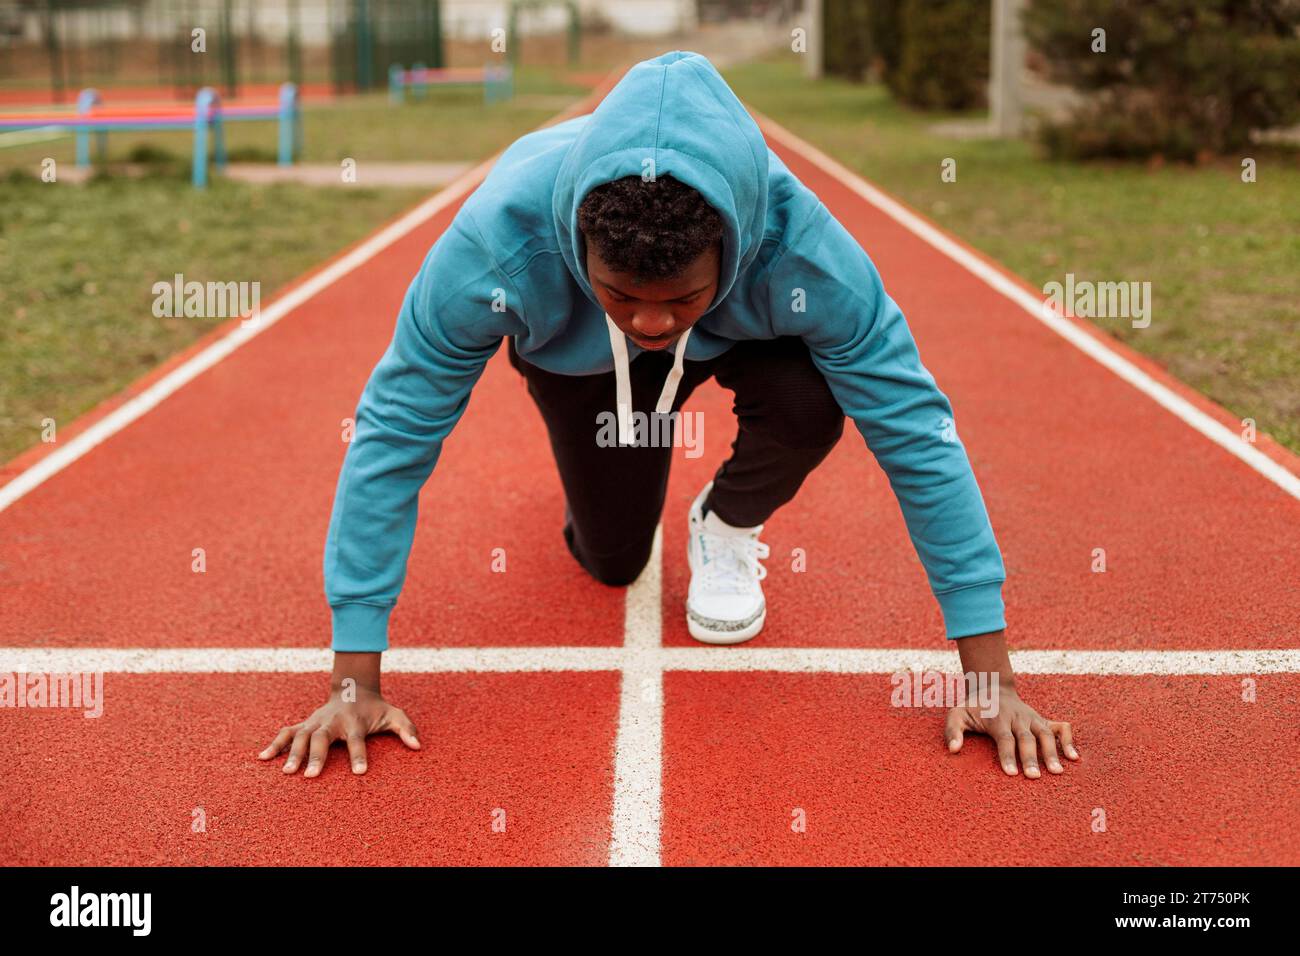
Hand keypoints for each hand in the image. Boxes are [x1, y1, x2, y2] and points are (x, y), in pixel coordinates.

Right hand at [259, 684, 419, 777]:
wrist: (353, 688)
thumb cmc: (375, 708)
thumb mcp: (394, 714)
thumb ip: (406, 728)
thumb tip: (418, 746)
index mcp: (355, 722)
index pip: (358, 740)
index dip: (359, 755)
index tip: (360, 772)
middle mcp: (333, 721)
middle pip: (323, 739)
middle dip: (317, 756)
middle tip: (311, 776)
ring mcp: (316, 722)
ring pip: (301, 736)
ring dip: (292, 753)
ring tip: (286, 772)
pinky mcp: (305, 724)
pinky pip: (286, 733)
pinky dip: (274, 744)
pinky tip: (262, 758)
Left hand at [945, 686, 1078, 778]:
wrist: (992, 687)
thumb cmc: (974, 707)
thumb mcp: (957, 714)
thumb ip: (953, 730)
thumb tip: (953, 750)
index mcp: (997, 718)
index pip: (1004, 738)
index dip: (1007, 755)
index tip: (1011, 773)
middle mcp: (1018, 718)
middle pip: (1027, 738)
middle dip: (1031, 757)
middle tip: (1034, 777)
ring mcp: (1032, 718)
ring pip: (1045, 734)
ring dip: (1052, 752)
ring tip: (1057, 772)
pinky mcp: (1042, 720)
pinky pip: (1059, 728)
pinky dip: (1068, 740)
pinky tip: (1073, 757)